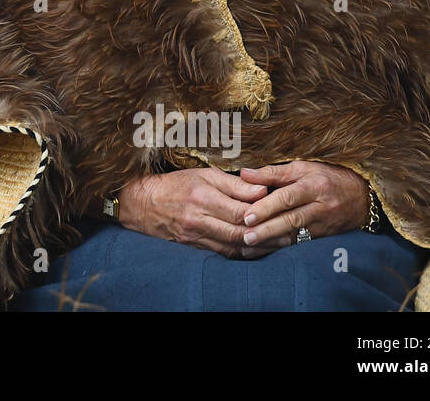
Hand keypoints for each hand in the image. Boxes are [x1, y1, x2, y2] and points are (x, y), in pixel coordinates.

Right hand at [118, 167, 271, 258]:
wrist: (141, 204)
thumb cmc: (174, 185)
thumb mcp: (203, 175)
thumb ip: (233, 184)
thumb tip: (262, 189)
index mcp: (203, 197)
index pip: (240, 210)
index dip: (263, 213)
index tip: (282, 210)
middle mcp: (199, 219)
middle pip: (240, 232)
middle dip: (267, 234)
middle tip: (289, 233)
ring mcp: (195, 236)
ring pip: (233, 247)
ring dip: (258, 248)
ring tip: (279, 244)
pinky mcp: (193, 247)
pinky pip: (222, 254)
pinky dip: (242, 254)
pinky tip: (256, 250)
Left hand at [239, 161, 369, 247]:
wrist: (362, 197)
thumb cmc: (327, 177)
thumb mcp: (303, 167)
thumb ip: (273, 172)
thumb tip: (244, 173)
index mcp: (314, 186)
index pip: (288, 197)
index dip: (267, 207)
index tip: (248, 216)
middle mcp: (320, 207)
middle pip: (291, 220)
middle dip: (267, 230)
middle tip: (246, 236)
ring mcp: (324, 224)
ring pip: (296, 235)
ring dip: (271, 242)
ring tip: (250, 246)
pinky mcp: (324, 237)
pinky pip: (301, 244)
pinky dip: (282, 248)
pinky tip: (265, 250)